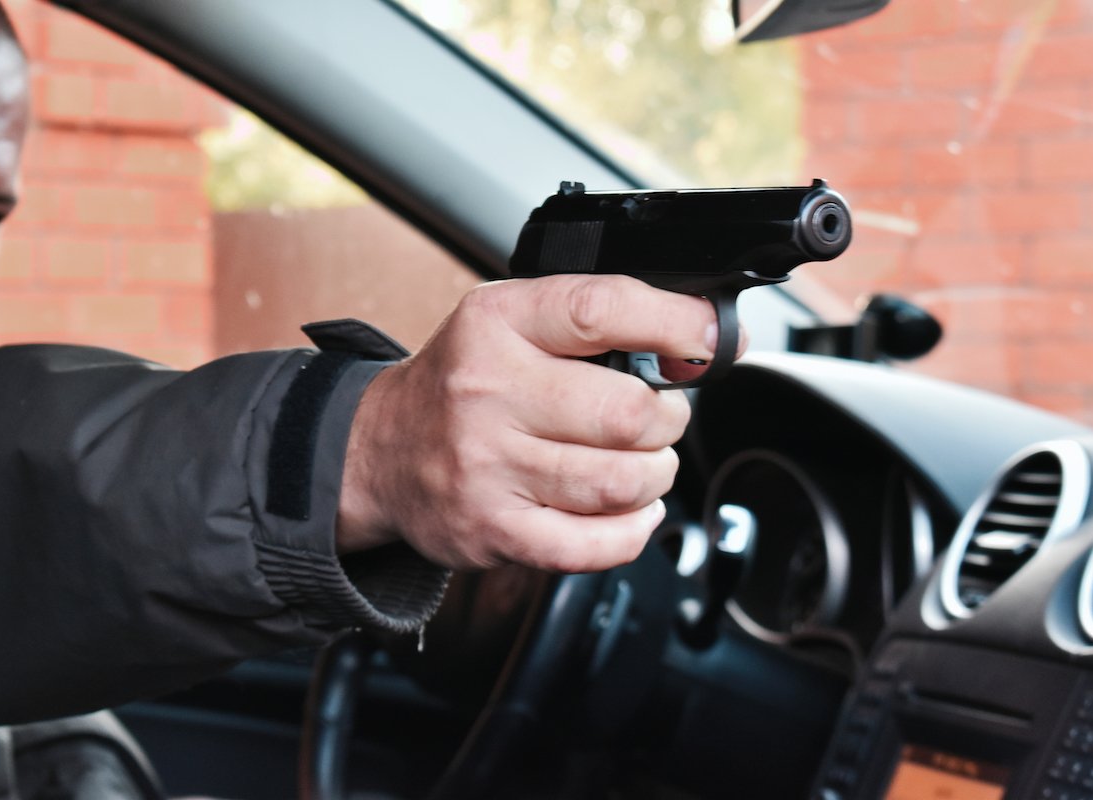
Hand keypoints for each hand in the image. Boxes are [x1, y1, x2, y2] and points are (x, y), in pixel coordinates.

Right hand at [336, 274, 725, 571]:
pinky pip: (597, 544)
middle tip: (659, 418)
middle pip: (627, 413)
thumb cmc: (463, 383)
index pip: (602, 310)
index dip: (677, 326)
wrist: (381, 452)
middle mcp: (487, 392)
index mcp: (496, 322)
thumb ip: (590, 319)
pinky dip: (634, 528)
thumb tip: (697, 338)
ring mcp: (488, 467)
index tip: (712, 341)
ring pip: (623, 482)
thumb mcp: (508, 321)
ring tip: (641, 462)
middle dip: (668, 419)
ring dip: (655, 474)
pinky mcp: (494, 530)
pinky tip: (628, 509)